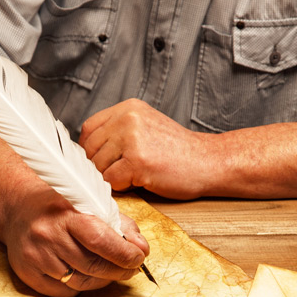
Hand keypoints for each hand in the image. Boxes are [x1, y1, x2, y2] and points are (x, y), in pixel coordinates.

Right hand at [1, 183, 148, 296]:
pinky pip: (64, 292)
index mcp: (66, 213)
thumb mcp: (92, 205)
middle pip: (93, 266)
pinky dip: (80, 287)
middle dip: (119, 270)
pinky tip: (85, 274)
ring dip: (103, 280)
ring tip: (111, 271)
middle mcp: (48, 235)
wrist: (18, 209)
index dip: (124, 253)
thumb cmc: (62, 207)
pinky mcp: (27, 274)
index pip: (100, 240)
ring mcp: (36, 256)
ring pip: (81, 282)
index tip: (138, 258)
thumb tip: (142, 250)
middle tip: (131, 268)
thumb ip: (121, 225)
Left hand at [79, 99, 214, 199]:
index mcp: (128, 108)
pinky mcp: (138, 161)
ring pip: (99, 167)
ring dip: (112, 178)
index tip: (101, 162)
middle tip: (120, 173)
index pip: (89, 129)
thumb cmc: (179, 151)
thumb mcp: (147, 127)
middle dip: (100, 167)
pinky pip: (111, 181)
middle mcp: (128, 119)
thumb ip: (119, 131)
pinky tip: (141, 181)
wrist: (210, 162)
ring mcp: (132, 139)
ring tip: (135, 176)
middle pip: (90, 149)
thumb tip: (86, 151)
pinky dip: (122, 187)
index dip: (90, 150)